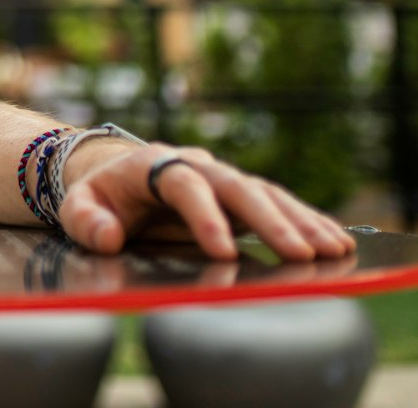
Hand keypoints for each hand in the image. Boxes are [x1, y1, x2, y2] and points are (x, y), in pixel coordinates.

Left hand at [58, 143, 357, 261]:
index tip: (223, 251)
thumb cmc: (99, 196)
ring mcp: (224, 179)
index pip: (186, 186)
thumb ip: (86, 221)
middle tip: (300, 253)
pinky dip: (309, 222)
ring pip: (267, 194)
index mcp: (156, 164)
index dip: (204, 218)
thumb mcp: (79, 206)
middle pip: (238, 187)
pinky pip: (279, 205)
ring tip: (334, 250)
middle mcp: (198, 165)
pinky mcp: (241, 198)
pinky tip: (338, 242)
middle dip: (271, 221)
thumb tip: (109, 237)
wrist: (116, 175)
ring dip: (302, 222)